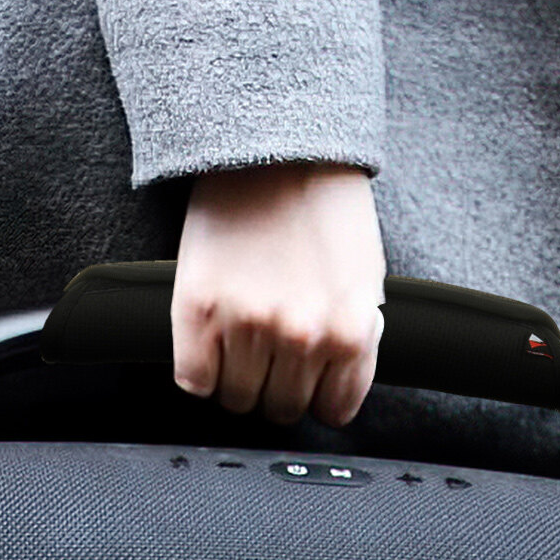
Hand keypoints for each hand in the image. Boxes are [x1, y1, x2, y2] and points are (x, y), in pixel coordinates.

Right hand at [171, 161, 385, 427]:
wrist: (275, 149)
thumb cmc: (324, 208)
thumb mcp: (366, 281)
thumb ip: (355, 339)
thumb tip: (338, 380)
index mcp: (351, 332)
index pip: (332, 410)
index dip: (317, 395)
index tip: (307, 381)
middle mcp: (301, 337)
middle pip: (280, 408)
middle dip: (276, 387)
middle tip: (271, 354)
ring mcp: (246, 325)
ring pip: (236, 399)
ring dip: (237, 379)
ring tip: (240, 342)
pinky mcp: (198, 309)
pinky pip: (193, 380)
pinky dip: (199, 372)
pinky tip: (210, 344)